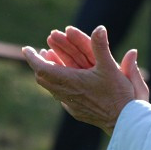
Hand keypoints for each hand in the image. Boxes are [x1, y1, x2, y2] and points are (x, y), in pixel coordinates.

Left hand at [22, 26, 147, 133]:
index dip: (32, 58)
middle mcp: (67, 94)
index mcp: (71, 82)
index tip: (26, 49)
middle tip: (39, 52)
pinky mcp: (76, 111)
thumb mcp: (111, 68)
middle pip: (43, 78)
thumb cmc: (118, 95)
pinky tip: (66, 79)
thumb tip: (99, 27)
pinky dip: (58, 83)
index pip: (42, 69)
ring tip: (51, 60)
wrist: (124, 122)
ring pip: (51, 87)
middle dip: (40, 63)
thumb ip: (102, 47)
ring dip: (49, 72)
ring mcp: (71, 104)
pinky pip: (60, 95)